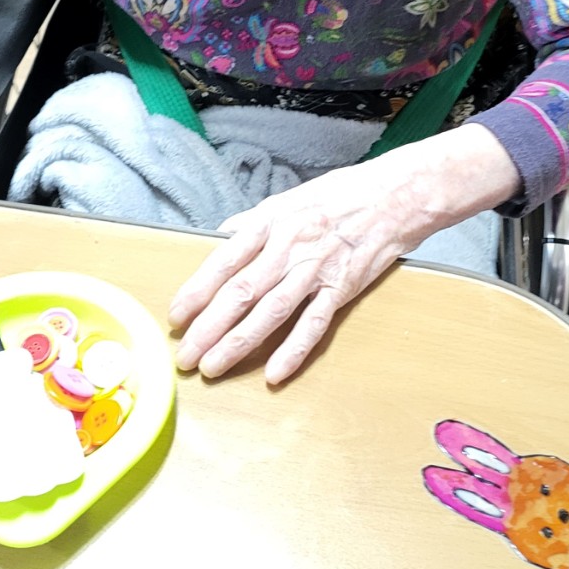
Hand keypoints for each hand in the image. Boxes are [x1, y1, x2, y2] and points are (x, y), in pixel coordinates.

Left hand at [168, 125, 519, 385]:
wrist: (394, 196)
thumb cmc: (338, 195)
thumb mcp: (286, 199)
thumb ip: (252, 222)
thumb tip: (220, 236)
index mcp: (268, 223)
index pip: (222, 262)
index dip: (195, 291)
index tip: (175, 316)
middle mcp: (286, 247)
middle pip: (239, 293)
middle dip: (207, 327)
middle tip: (184, 355)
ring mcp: (314, 269)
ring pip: (269, 312)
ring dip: (238, 343)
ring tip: (213, 367)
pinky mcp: (342, 288)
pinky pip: (313, 324)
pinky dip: (293, 350)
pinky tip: (273, 373)